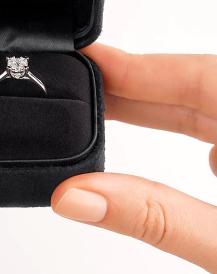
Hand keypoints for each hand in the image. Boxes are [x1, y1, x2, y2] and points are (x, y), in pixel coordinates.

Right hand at [51, 43, 216, 273]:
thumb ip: (155, 218)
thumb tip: (76, 197)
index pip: (191, 75)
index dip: (129, 64)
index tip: (83, 55)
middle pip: (188, 86)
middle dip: (127, 86)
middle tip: (72, 83)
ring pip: (197, 107)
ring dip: (147, 107)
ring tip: (94, 108)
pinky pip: (209, 126)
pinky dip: (173, 126)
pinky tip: (147, 135)